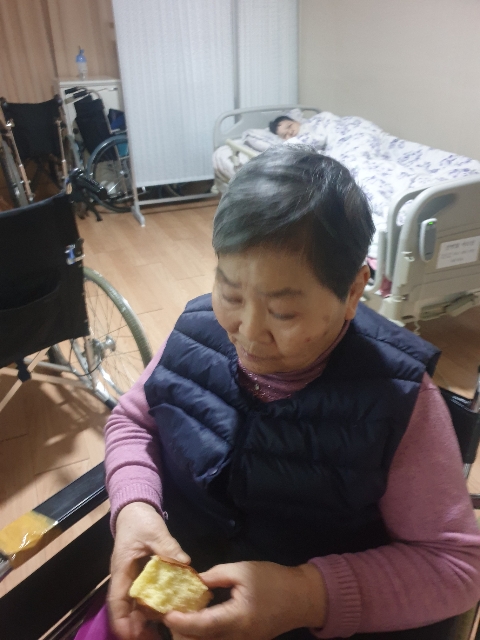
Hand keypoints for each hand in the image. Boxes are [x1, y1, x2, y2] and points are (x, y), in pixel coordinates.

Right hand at [108, 502, 189, 639]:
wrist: (135, 509)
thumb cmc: (140, 520)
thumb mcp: (154, 531)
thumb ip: (167, 546)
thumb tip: (184, 562)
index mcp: (122, 569)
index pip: (117, 600)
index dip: (122, 621)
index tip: (131, 636)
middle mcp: (124, 577)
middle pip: (126, 609)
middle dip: (135, 627)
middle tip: (153, 639)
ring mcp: (132, 577)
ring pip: (135, 605)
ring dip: (145, 619)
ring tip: (161, 632)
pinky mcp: (141, 575)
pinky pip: (145, 595)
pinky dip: (153, 605)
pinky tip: (167, 612)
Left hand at [163, 561, 326, 639]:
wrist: (300, 598)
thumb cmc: (272, 580)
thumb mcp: (242, 570)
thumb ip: (214, 576)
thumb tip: (192, 582)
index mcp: (237, 619)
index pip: (201, 627)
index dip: (180, 621)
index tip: (166, 612)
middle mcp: (237, 639)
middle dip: (181, 632)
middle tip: (170, 612)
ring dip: (191, 635)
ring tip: (181, 616)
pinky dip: (203, 636)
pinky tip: (198, 621)